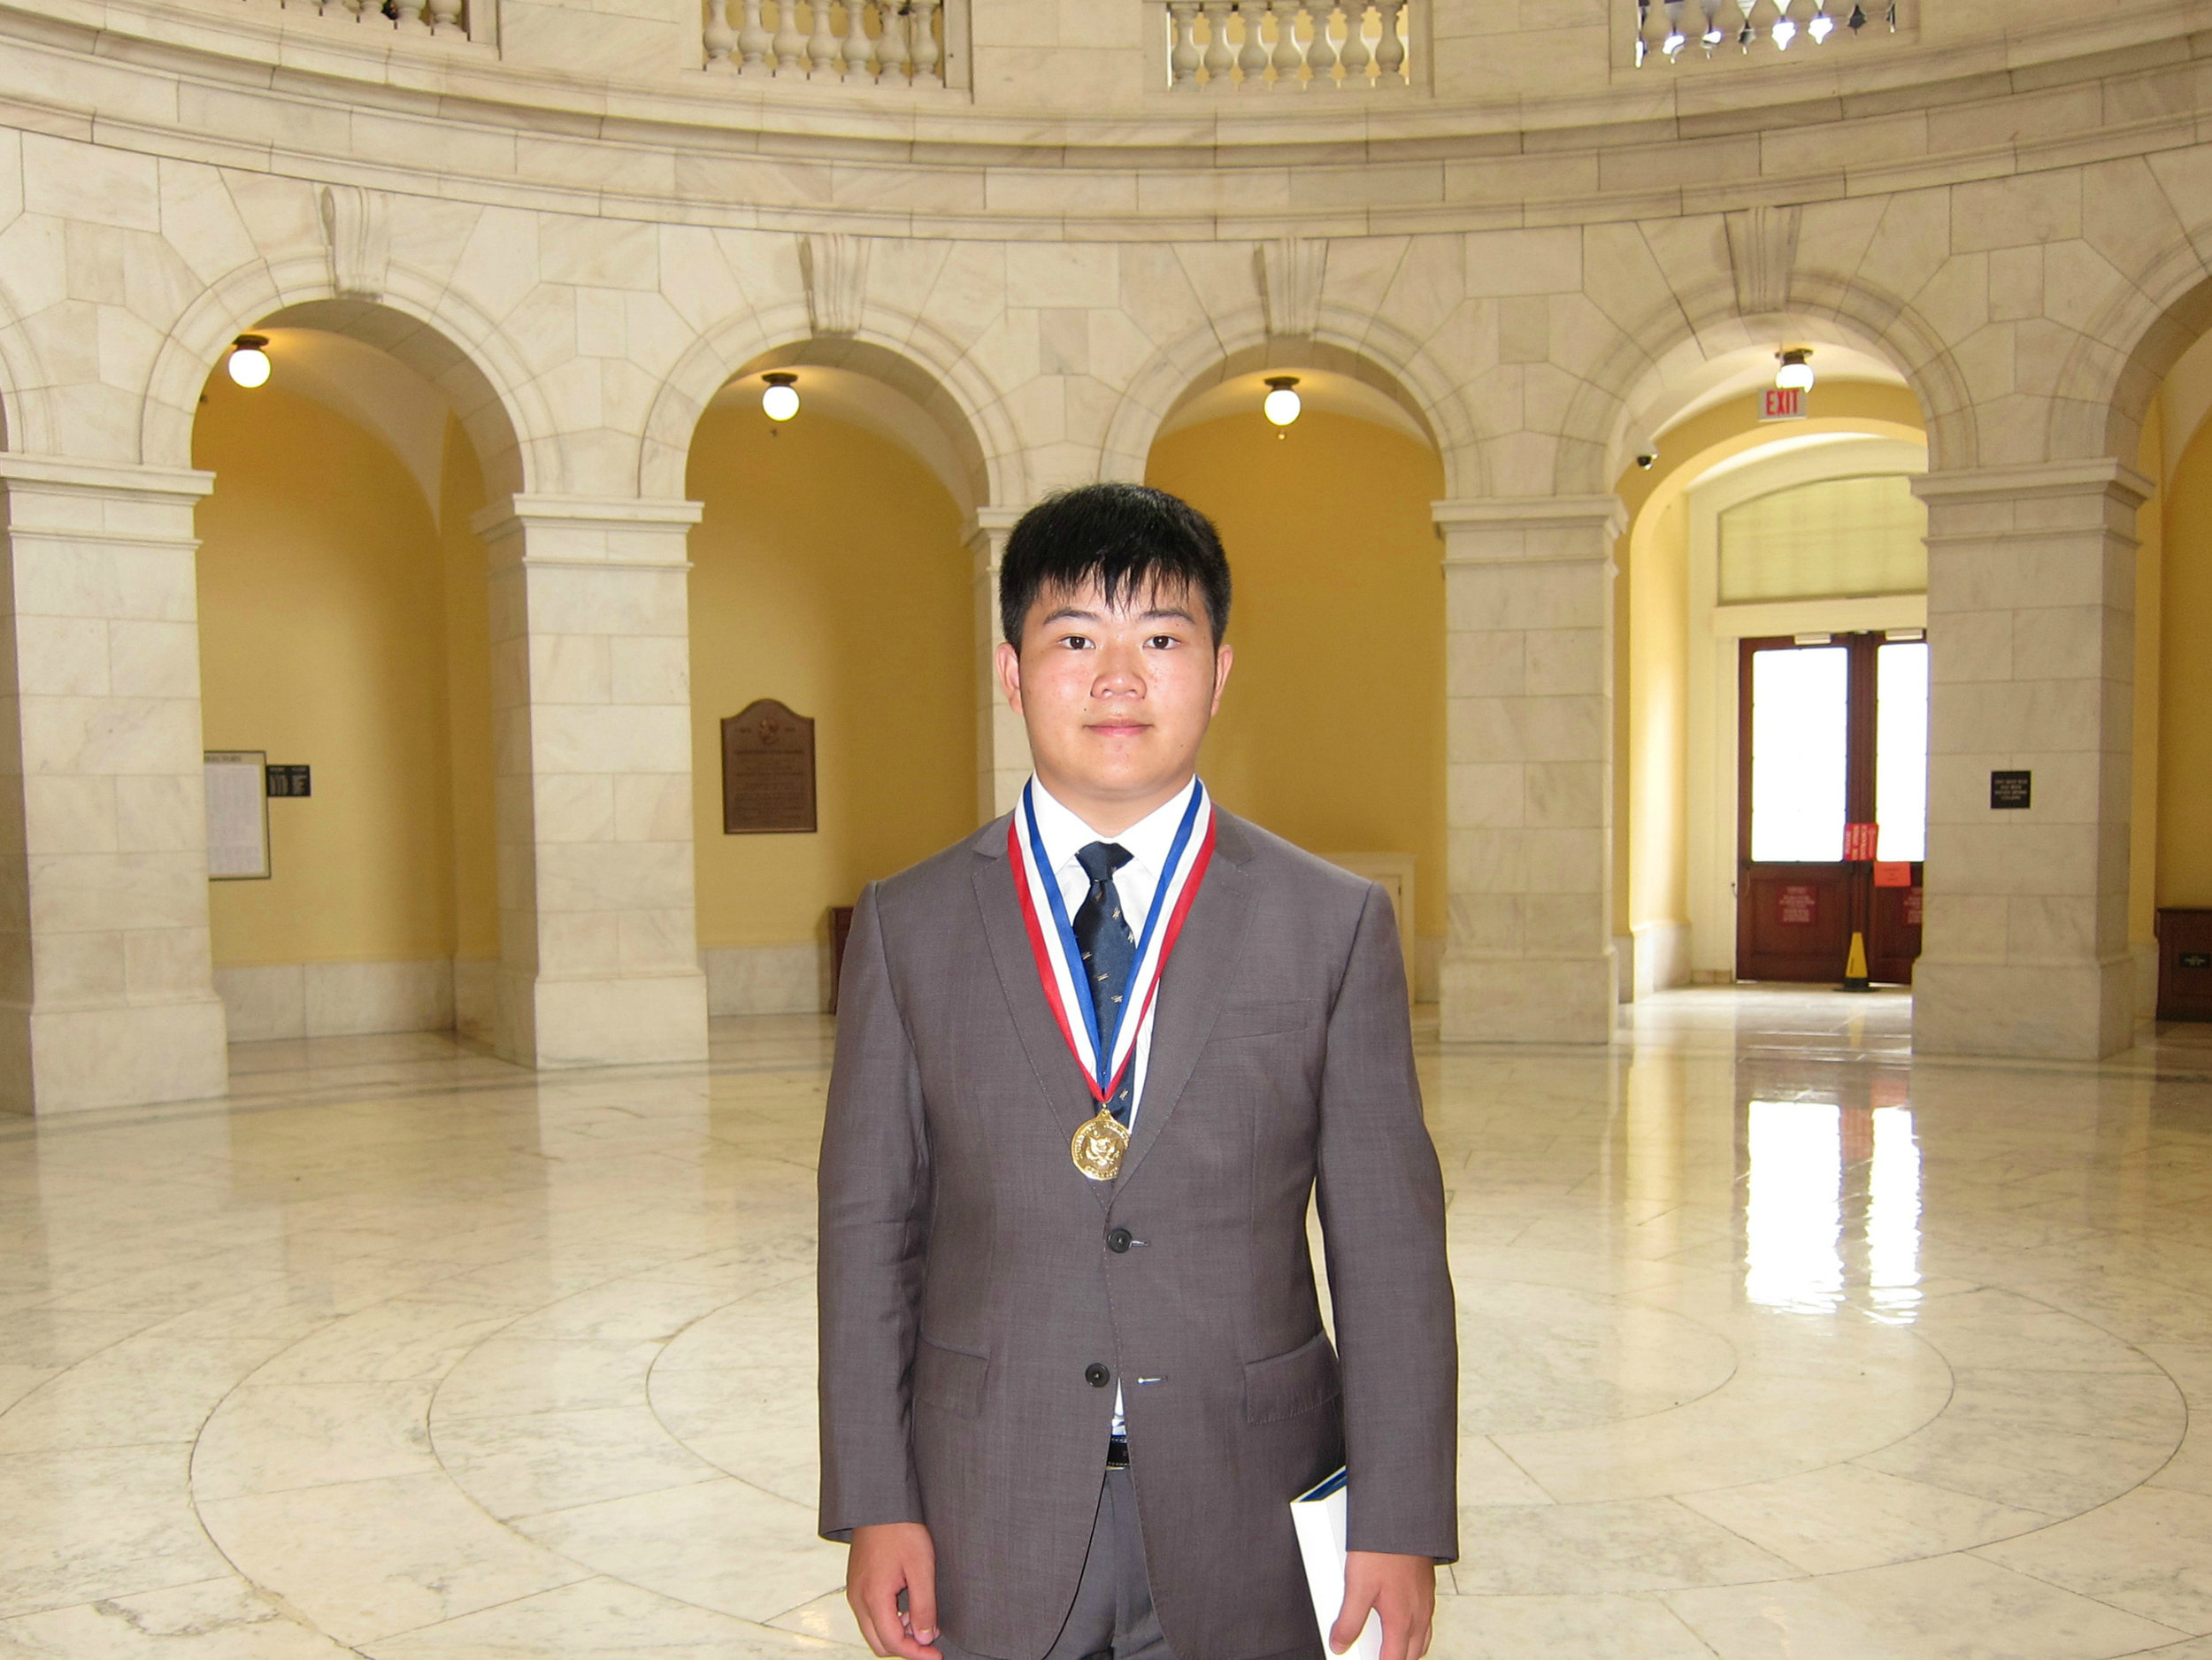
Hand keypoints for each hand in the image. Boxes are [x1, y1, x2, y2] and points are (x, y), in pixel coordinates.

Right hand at [847, 1522, 941, 1659]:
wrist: (880, 1502)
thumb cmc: (902, 1530)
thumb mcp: (921, 1568)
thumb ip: (923, 1607)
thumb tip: (924, 1638)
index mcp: (873, 1597)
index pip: (892, 1643)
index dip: (916, 1654)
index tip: (936, 1655)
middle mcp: (857, 1599)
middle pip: (879, 1643)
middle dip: (905, 1647)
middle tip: (930, 1639)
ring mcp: (854, 1591)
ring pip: (873, 1630)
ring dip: (897, 1634)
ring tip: (922, 1618)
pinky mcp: (857, 1584)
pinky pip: (870, 1615)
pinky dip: (888, 1620)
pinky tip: (907, 1605)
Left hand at [1332, 1551, 1434, 1659]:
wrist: (1405, 1520)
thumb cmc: (1383, 1550)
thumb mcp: (1357, 1586)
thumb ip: (1349, 1620)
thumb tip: (1340, 1645)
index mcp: (1402, 1620)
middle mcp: (1419, 1614)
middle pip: (1412, 1653)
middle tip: (1378, 1657)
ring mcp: (1425, 1600)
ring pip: (1422, 1637)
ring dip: (1408, 1647)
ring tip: (1390, 1645)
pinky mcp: (1426, 1587)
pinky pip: (1424, 1618)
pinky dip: (1414, 1628)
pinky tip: (1400, 1615)